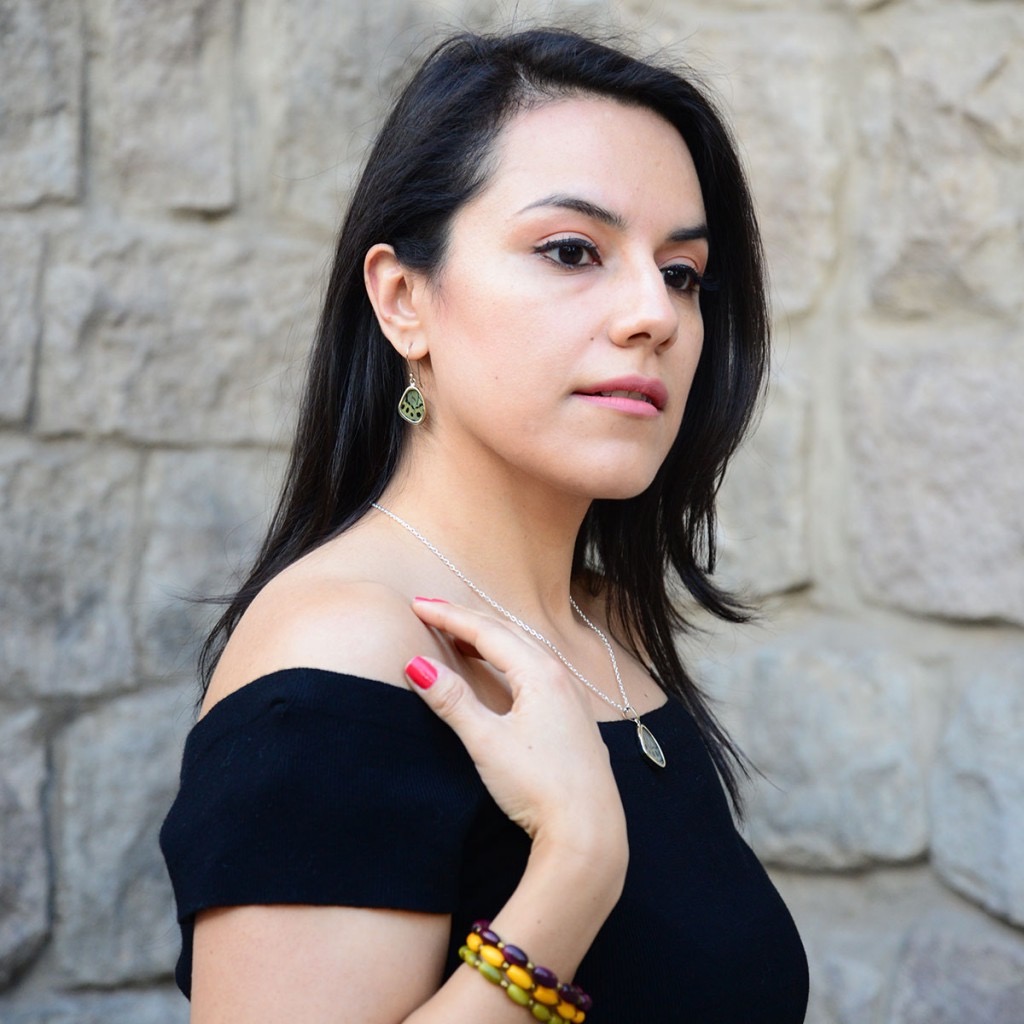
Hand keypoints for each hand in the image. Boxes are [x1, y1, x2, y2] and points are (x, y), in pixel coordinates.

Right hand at [405, 598, 626, 863]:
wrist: (588, 831)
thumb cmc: (538, 786)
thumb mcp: (486, 742)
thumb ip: (453, 701)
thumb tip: (417, 665)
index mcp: (540, 674)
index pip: (487, 632)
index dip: (450, 617)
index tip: (418, 605)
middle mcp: (561, 677)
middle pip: (508, 634)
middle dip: (468, 621)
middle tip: (432, 611)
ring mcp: (572, 698)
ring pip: (526, 652)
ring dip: (491, 640)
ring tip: (458, 637)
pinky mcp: (574, 720)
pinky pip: (538, 671)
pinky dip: (510, 660)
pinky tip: (501, 673)